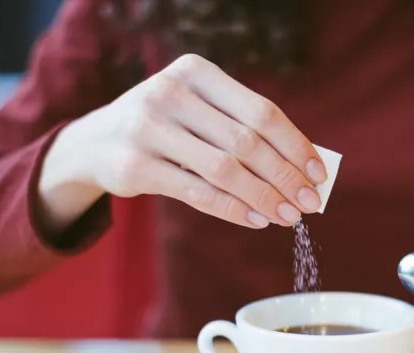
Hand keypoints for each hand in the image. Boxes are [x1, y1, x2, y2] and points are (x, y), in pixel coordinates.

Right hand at [42, 54, 325, 230]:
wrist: (95, 141)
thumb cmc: (167, 126)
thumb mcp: (199, 111)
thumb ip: (243, 129)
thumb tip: (303, 168)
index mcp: (196, 71)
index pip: (262, 111)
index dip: (295, 145)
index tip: (318, 174)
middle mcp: (170, 92)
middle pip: (247, 142)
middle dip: (285, 177)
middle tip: (309, 203)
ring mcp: (148, 128)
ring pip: (224, 170)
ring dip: (264, 198)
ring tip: (287, 216)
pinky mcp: (135, 166)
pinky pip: (198, 194)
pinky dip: (234, 210)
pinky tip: (257, 220)